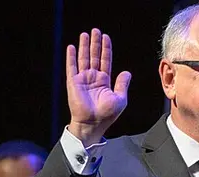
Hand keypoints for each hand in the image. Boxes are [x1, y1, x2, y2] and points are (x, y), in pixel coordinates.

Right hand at [66, 28, 130, 146]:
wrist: (93, 123)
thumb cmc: (107, 114)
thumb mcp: (120, 98)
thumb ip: (122, 84)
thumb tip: (127, 72)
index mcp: (104, 81)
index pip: (105, 61)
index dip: (106, 49)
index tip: (106, 37)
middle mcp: (93, 78)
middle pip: (94, 56)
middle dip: (95, 43)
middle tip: (96, 30)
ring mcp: (82, 79)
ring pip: (84, 58)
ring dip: (84, 46)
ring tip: (85, 34)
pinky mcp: (73, 82)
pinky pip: (72, 67)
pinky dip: (71, 57)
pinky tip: (72, 47)